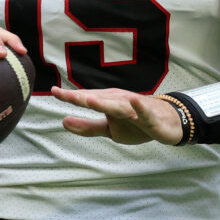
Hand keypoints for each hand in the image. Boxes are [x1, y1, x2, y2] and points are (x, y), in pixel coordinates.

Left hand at [50, 86, 182, 144]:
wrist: (168, 123)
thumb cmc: (136, 123)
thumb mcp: (109, 129)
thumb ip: (87, 127)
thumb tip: (63, 121)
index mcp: (107, 102)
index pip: (86, 99)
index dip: (69, 96)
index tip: (52, 91)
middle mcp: (119, 101)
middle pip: (98, 100)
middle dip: (81, 98)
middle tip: (63, 95)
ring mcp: (134, 108)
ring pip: (116, 105)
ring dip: (103, 102)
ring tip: (87, 101)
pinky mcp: (149, 116)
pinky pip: (143, 111)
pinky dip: (139, 106)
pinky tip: (134, 101)